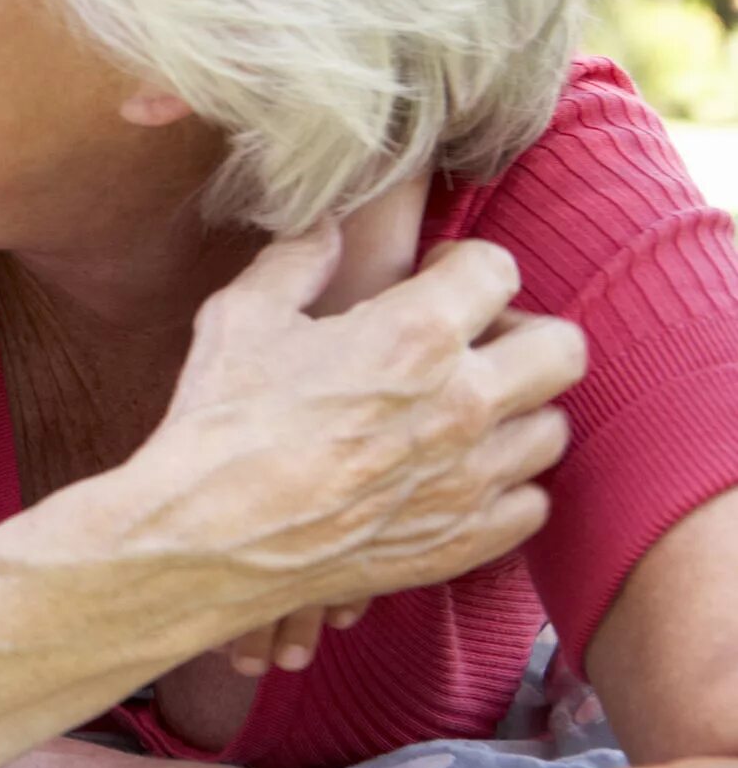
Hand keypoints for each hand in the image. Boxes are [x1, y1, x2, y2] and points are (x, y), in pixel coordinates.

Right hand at [132, 225, 585, 631]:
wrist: (205, 537)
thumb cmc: (220, 422)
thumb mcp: (241, 315)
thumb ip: (296, 260)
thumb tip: (325, 226)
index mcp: (415, 333)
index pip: (499, 267)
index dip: (465, 263)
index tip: (435, 278)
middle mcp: (463, 403)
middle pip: (562, 347)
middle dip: (520, 332)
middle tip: (470, 343)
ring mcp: (471, 478)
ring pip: (552, 428)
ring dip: (516, 412)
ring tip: (464, 414)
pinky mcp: (462, 541)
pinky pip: (532, 505)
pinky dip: (506, 488)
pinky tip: (457, 476)